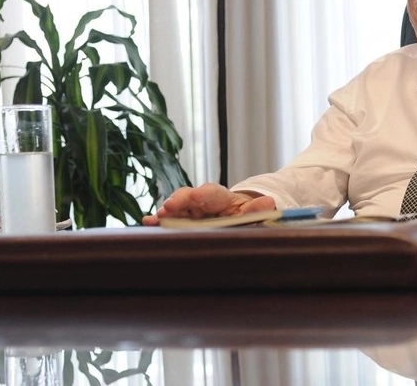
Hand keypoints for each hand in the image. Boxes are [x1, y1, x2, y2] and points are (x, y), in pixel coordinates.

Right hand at [141, 183, 275, 225]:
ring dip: (165, 212)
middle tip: (168, 208)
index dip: (205, 193)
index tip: (198, 194)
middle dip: (179, 201)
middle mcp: (204, 203)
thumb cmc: (246, 216)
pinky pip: (170, 220)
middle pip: (189, 198)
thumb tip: (268, 202)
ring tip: (154, 218)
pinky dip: (159, 221)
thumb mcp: (255, 213)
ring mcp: (191, 212)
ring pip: (176, 209)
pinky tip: (148, 222)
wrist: (238, 218)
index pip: (214, 193)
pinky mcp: (183, 222)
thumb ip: (258, 210)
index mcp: (223, 199)